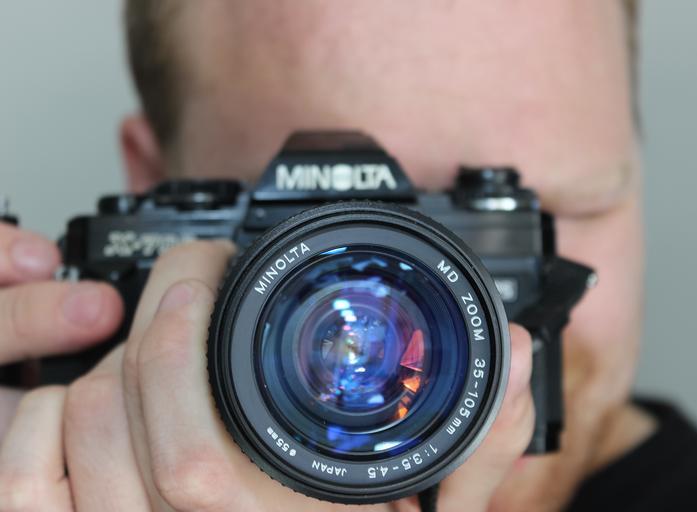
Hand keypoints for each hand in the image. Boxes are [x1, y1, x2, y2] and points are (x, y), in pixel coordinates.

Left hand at [14, 241, 533, 510]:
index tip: (208, 274)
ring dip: (98, 371)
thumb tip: (512, 358)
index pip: (194, 461)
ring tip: (150, 331)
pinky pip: (27, 489)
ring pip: (65, 449)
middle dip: (147, 330)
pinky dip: (37, 426)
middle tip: (188, 279)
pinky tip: (84, 396)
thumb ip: (485, 451)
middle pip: (114, 431)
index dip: (183, 351)